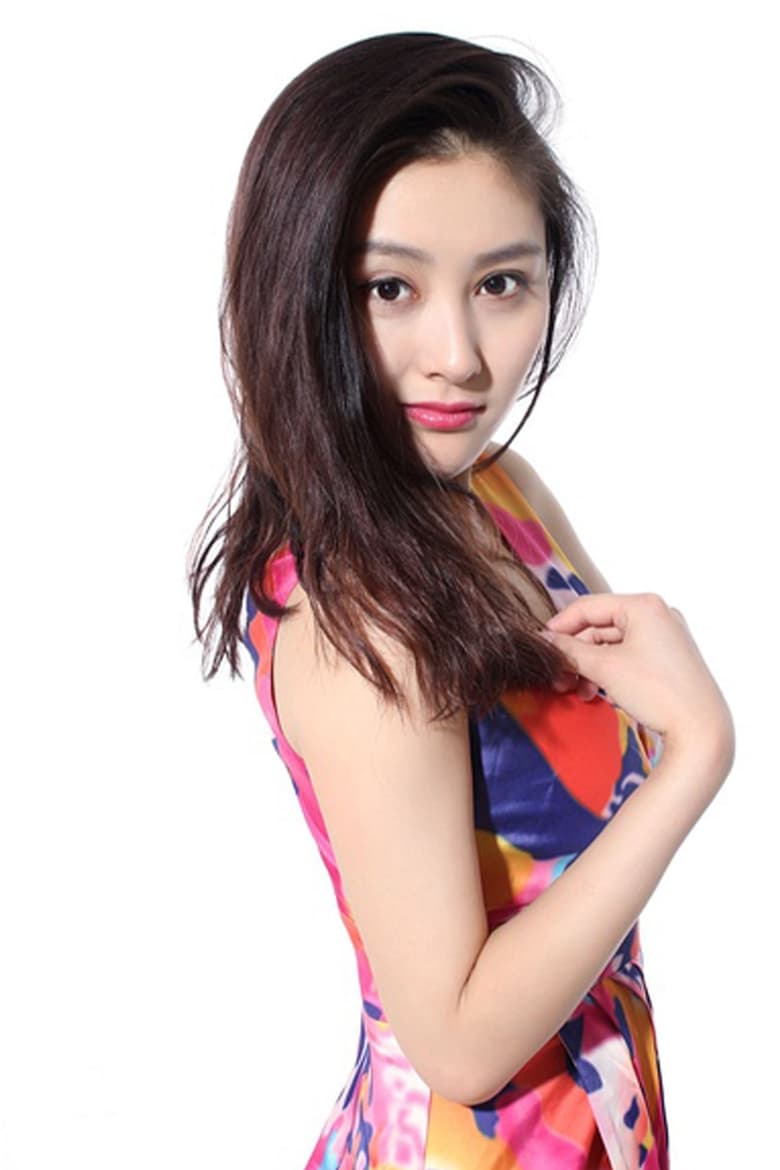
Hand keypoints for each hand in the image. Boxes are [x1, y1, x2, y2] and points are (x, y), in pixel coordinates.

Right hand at [541, 592, 734, 759]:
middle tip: (556, 676)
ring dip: (589, 665)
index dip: (559, 626)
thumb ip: (569, 651)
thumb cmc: (657, 692)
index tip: (540, 644)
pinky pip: (628, 656)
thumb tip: (544, 641)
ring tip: (575, 689)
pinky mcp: (669, 658)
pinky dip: (609, 671)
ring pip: (613, 644)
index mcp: (644, 605)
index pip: (588, 607)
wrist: (700, 729)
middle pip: (600, 626)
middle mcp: (658, 614)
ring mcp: (666, 636)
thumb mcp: (604, 668)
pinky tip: (595, 692)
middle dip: (576, 653)